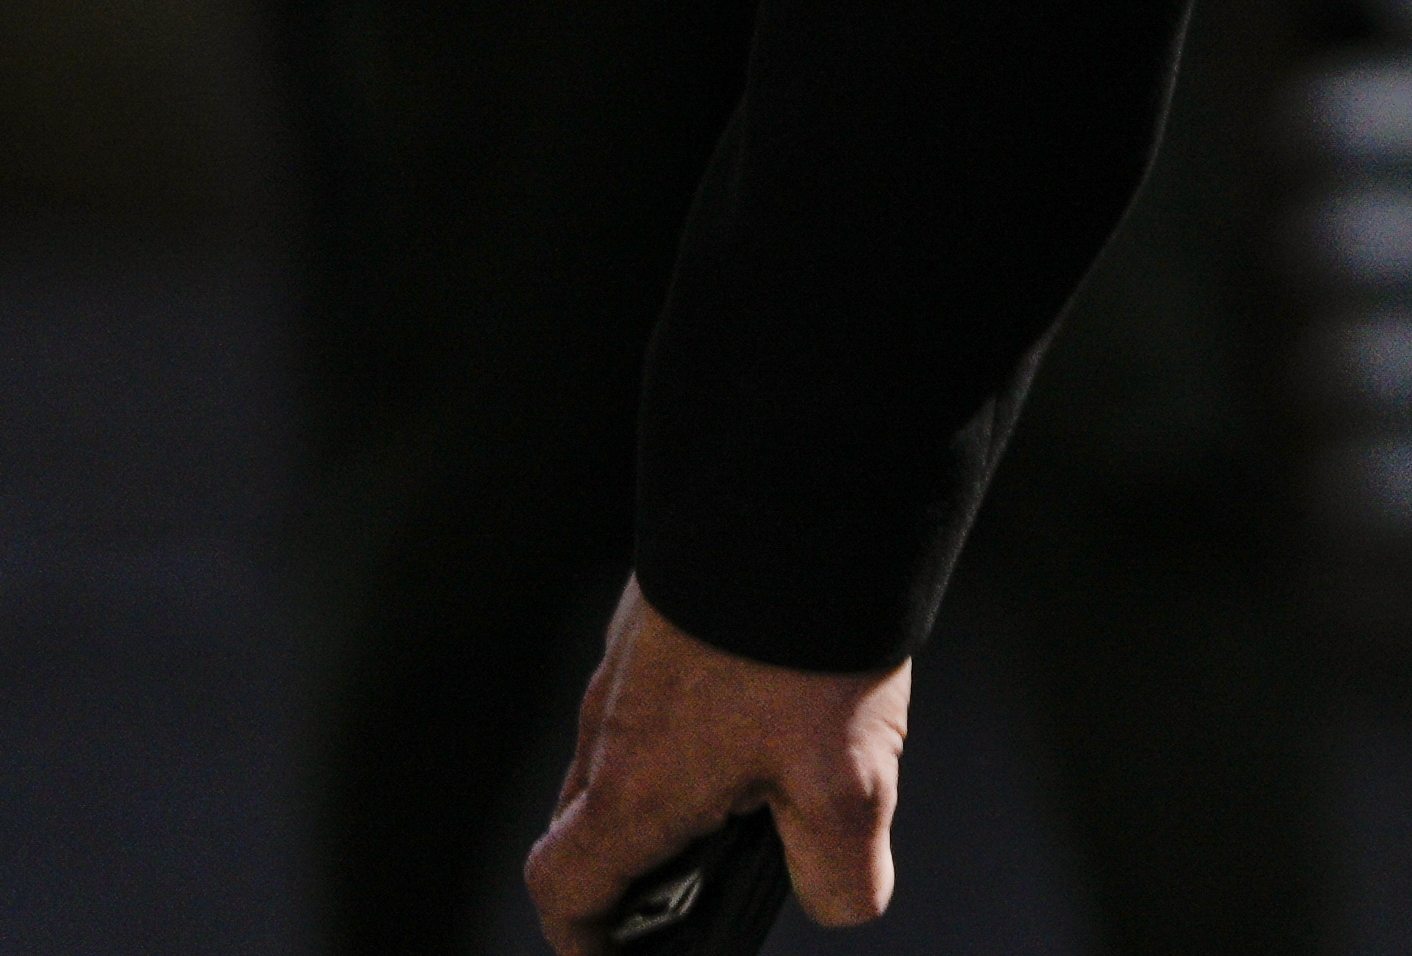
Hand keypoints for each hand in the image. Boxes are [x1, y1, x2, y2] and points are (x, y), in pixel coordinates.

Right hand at [522, 581, 903, 942]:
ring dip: (669, 784)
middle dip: (633, 865)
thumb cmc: (805, 645)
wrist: (801, 500)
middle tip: (698, 882)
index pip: (565, 887)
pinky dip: (693, 716)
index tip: (609, 954)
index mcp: (632, 788)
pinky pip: (656, 685)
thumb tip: (840, 905)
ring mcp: (628, 660)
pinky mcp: (662, 607)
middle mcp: (610, 725)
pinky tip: (771, 701)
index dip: (582, 938)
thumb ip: (839, 869)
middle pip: (589, 823)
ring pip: (624, 748)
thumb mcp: (846, 783)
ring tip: (757, 788)